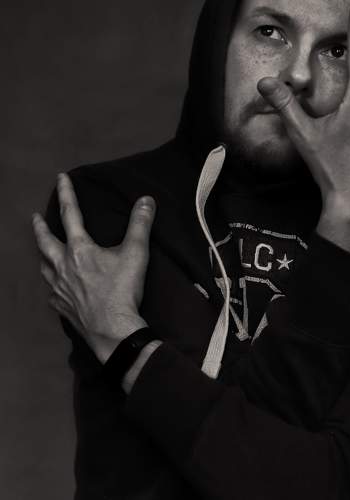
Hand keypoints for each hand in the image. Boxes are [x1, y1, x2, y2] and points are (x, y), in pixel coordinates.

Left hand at [32, 173, 154, 362]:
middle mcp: (63, 265)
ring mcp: (59, 288)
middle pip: (45, 241)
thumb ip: (140, 225)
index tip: (60, 178)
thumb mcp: (136, 253)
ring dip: (42, 255)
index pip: (71, 214)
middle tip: (35, 217)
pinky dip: (52, 286)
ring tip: (43, 252)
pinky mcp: (62, 306)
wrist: (112, 328)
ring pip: (44, 266)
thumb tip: (146, 200)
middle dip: (40, 227)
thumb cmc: (122, 289)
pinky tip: (55, 288)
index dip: (66, 193)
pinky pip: (52, 293)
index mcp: (80, 249)